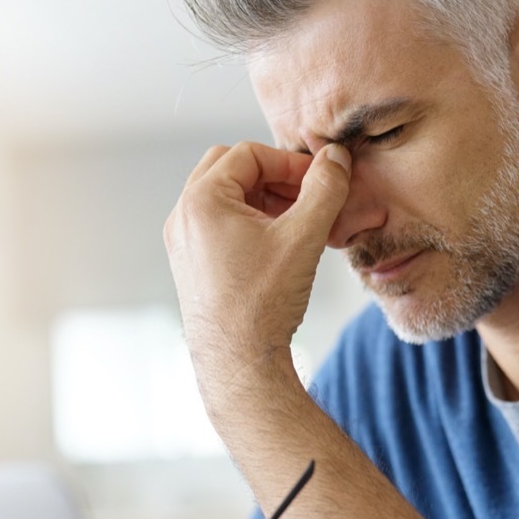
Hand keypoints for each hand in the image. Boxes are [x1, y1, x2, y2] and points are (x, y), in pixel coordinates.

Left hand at [163, 142, 351, 416]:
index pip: (248, 154)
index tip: (320, 181)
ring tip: (297, 222)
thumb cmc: (264, 304)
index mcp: (201, 201)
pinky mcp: (190, 264)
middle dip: (272, 176)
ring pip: (224, 197)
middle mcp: (183, 217)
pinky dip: (248, 222)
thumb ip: (324, 189)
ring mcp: (182, 242)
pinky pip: (217, 224)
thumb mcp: (304, 236)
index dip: (289, 163)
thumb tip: (335, 157)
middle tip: (305, 197)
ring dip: (261, 198)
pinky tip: (278, 245)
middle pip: (230, 168)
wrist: (239, 364)